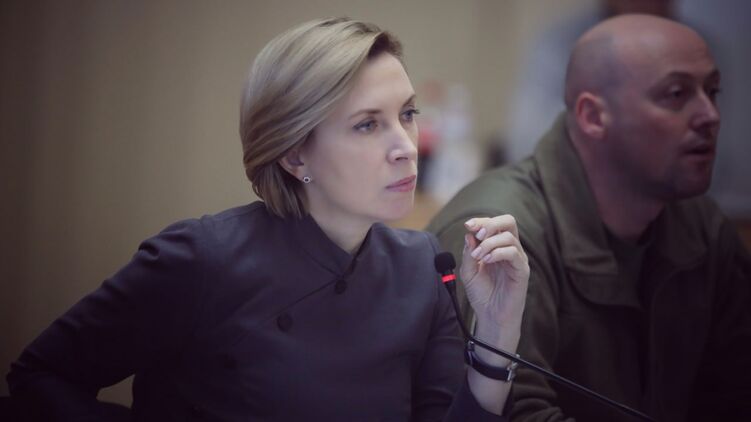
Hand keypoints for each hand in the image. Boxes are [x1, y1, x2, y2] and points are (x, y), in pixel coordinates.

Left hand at [460, 215, 528, 333]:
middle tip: (478, 234)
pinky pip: (513, 253)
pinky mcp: (522, 270)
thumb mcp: (468, 271)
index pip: (494, 224)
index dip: (481, 221)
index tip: (468, 226)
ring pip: (509, 237)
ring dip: (489, 243)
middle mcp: (509, 249)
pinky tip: (486, 260)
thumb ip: (469, 253)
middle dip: (491, 224)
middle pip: (509, 222)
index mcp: (497, 246)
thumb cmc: (481, 294)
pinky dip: (498, 252)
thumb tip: (469, 234)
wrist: (490, 316)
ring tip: (478, 256)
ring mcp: (517, 259)